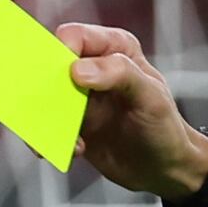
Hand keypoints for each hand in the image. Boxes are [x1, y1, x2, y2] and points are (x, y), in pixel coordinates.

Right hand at [57, 22, 207, 203]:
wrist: (163, 170)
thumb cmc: (164, 127)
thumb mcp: (150, 97)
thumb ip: (119, 74)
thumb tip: (76, 70)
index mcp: (114, 48)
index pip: (74, 36)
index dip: (62, 52)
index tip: (67, 78)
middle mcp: (92, 67)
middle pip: (50, 64)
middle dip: (44, 86)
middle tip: (53, 109)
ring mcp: (78, 96)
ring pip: (42, 96)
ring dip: (45, 117)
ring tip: (69, 138)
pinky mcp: (69, 122)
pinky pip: (45, 124)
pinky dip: (51, 138)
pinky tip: (77, 150)